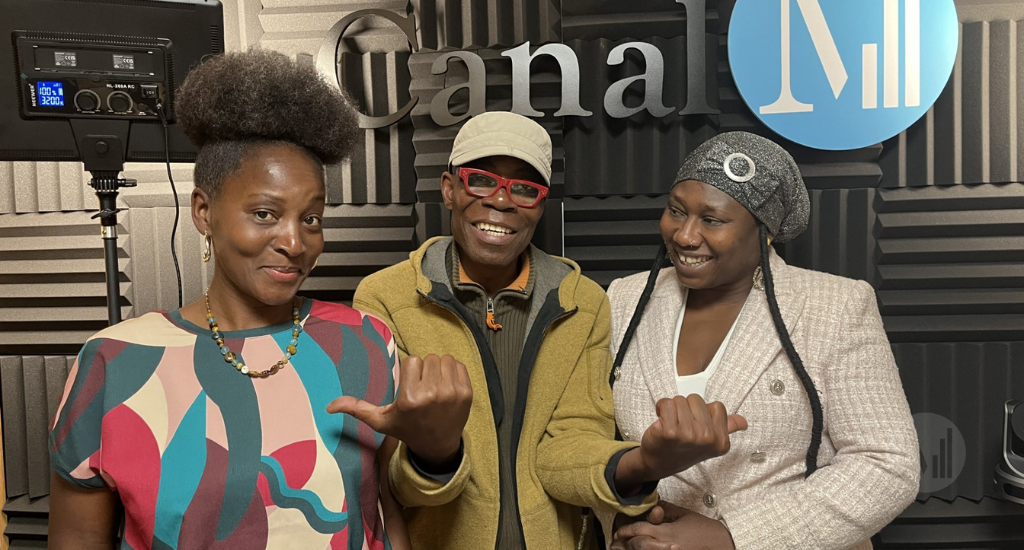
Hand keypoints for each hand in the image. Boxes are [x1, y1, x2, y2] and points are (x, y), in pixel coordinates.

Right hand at [327, 354, 471, 466]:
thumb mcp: (381, 421)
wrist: (437, 445)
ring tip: (435, 388)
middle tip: (423, 389)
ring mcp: (452, 394)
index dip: (410, 373)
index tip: (410, 388)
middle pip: (428, 358)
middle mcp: (432, 395)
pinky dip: (453, 373)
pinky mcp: (467, 393)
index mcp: (410, 399)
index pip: (411, 360)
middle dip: (424, 370)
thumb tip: (329, 406)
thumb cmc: (407, 429)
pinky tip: (447, 389)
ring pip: (444, 360)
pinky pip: (459, 366)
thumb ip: (357, 409)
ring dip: (439, 370)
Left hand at [610, 502, 735, 549]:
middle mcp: (666, 547)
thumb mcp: (684, 516)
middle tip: (619, 540)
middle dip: (627, 542)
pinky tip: (644, 549)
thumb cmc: (706, 531)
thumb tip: (653, 504)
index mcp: (667, 533)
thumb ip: (667, 509)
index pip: (640, 530)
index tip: (619, 531)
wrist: (723, 546)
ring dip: (635, 549)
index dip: (626, 530)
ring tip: (626, 546)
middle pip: (638, 545)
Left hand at [637, 395, 746, 479]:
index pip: (717, 406)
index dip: (703, 413)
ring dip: (672, 409)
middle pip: (696, 399)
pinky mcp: (669, 431)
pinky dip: (660, 408)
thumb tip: (743, 422)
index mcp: (721, 440)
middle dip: (687, 409)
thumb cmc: (683, 450)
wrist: (658, 463)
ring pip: (680, 399)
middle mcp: (707, 438)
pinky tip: (661, 422)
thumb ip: (727, 428)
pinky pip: (666, 403)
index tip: (697, 426)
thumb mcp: (709, 442)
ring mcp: (689, 435)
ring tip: (671, 425)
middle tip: (682, 426)